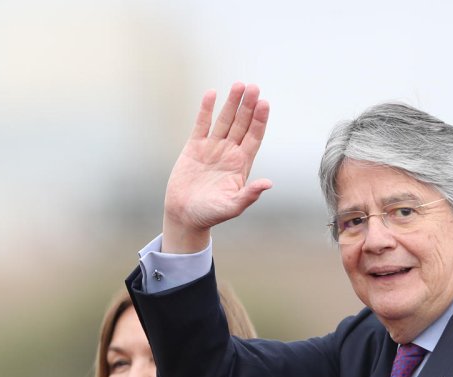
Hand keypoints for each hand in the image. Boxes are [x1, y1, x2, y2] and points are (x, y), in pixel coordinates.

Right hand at [162, 82, 271, 252]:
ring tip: (239, 85)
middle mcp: (229, 152)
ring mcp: (212, 147)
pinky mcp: (194, 146)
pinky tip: (212, 94)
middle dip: (248, 106)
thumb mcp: (232, 207)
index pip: (254, 137)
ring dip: (231, 103)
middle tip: (254, 87)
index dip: (260, 120)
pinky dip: (206, 109)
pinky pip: (202, 124)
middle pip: (242, 124)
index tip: (265, 103)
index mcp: (241, 164)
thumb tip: (268, 184)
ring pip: (224, 120)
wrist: (184, 215)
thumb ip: (249, 195)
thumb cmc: (210, 214)